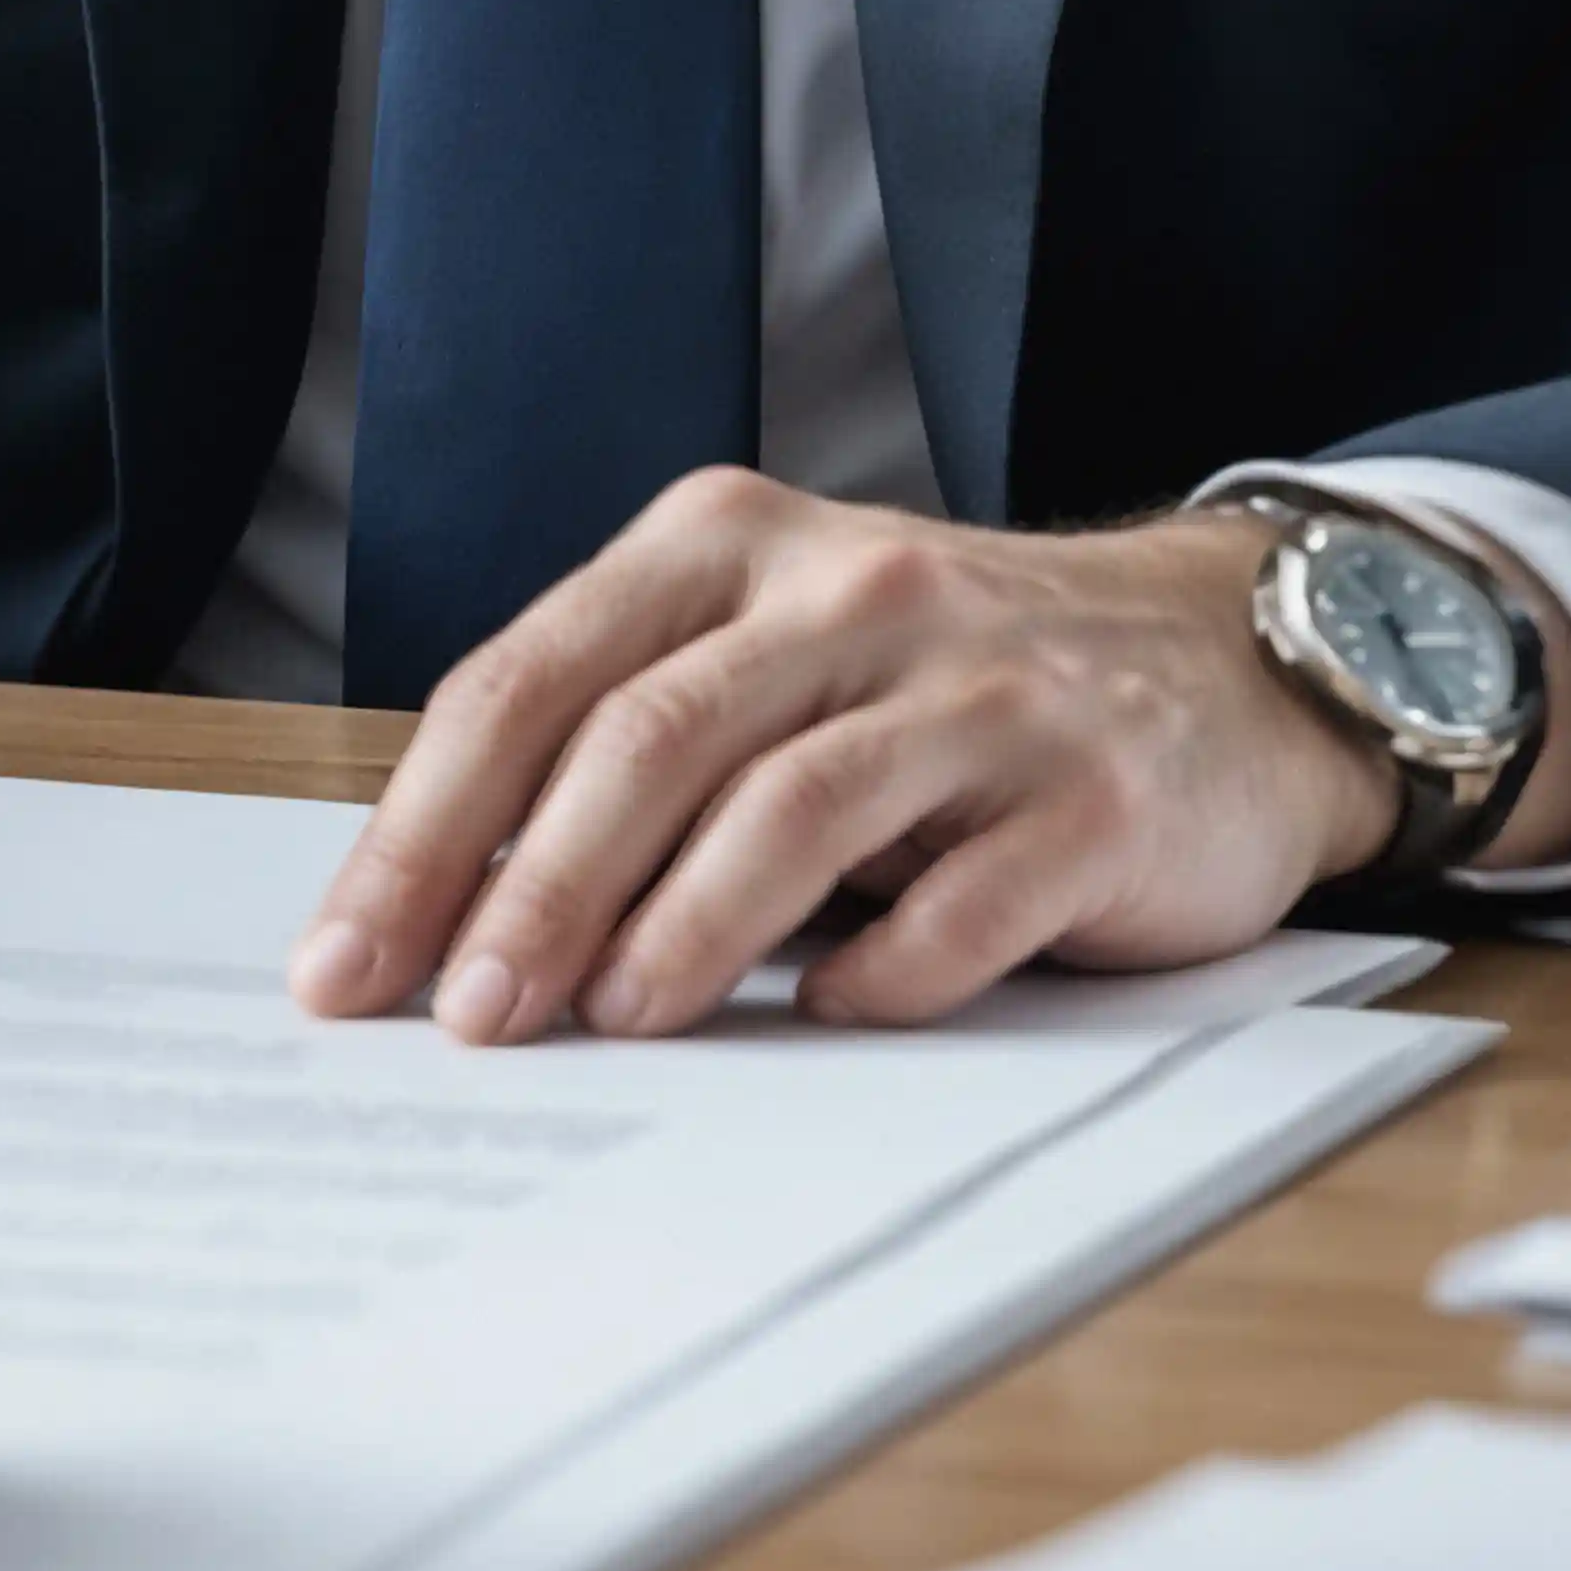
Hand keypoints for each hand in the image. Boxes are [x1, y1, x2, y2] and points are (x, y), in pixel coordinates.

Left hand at [288, 480, 1570, 1040]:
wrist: (1226, 659)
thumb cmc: (946, 688)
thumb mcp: (775, 660)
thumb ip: (633, 745)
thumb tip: (447, 922)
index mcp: (727, 546)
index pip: (529, 680)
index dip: (422, 831)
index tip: (343, 964)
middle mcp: (848, 590)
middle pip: (644, 738)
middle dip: (529, 891)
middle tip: (465, 1021)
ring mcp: (979, 685)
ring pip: (790, 805)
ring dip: (681, 930)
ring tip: (613, 1024)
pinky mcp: (1094, 789)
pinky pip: (966, 896)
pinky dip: (883, 970)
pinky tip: (829, 1017)